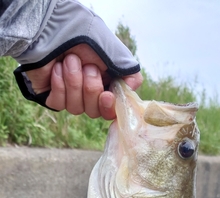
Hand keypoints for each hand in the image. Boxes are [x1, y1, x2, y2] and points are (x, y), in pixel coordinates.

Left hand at [26, 44, 142, 119]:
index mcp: (107, 85)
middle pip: (95, 112)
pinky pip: (59, 104)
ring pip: (76, 108)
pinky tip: (57, 68)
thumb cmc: (84, 36)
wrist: (53, 28)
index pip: (112, 110)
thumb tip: (132, 89)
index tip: (106, 95)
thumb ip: (129, 72)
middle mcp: (90, 93)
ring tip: (69, 61)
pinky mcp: (52, 97)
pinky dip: (59, 84)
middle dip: (90, 89)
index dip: (109, 107)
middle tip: (87, 67)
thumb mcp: (114, 52)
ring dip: (74, 82)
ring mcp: (71, 97)